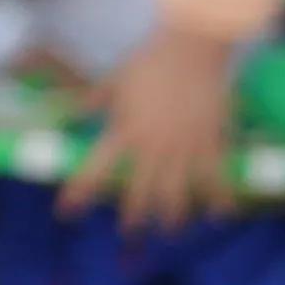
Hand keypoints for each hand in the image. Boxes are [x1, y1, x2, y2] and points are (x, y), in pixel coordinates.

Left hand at [68, 22, 241, 229]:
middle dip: (131, 215)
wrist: (191, 52)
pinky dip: (218, 199)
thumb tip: (69, 113)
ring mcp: (184, 149)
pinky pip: (215, 179)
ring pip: (176, 193)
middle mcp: (152, 147)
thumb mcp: (113, 81)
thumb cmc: (149, 62)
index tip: (66, 211)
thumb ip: (93, 102)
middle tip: (128, 233)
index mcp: (124, 131)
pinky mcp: (211, 145)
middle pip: (139, 191)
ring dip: (171, 215)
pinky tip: (218, 216)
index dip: (80, 193)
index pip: (95, 169)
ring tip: (170, 230)